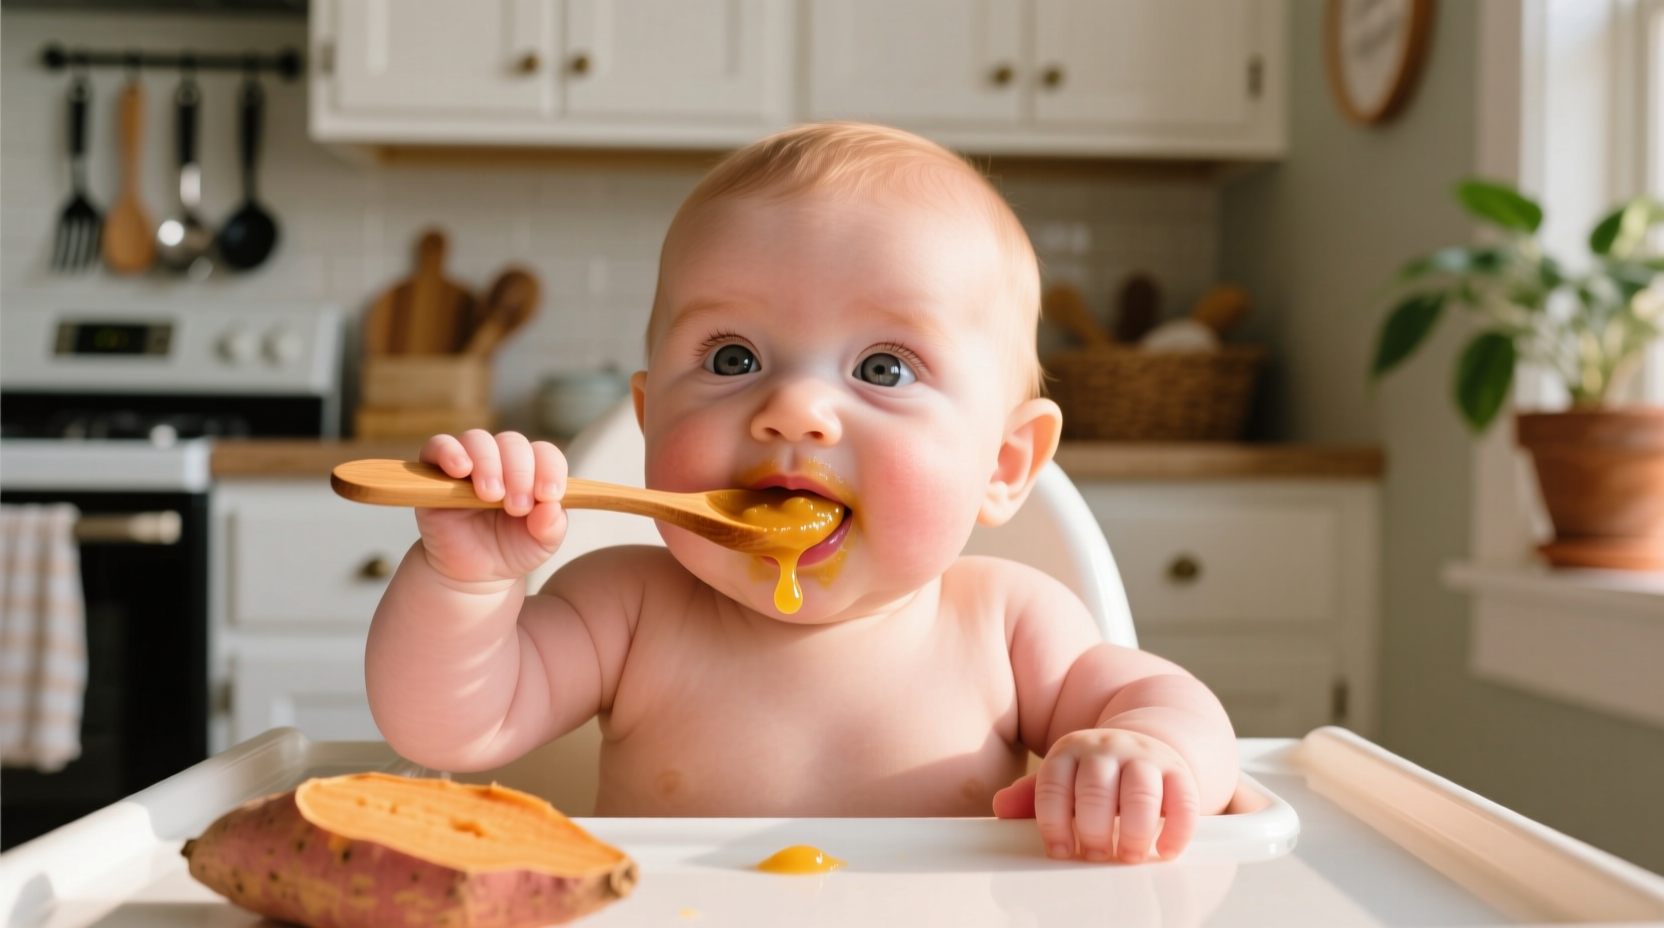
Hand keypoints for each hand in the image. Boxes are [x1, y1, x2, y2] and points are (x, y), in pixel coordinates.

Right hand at [415, 430, 567, 583]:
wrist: (472, 573)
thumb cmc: (510, 550)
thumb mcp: (540, 545)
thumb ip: (551, 527)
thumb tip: (551, 507)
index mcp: (532, 471)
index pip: (545, 454)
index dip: (550, 469)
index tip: (548, 495)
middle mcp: (501, 460)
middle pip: (512, 443)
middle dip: (519, 473)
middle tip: (517, 507)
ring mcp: (468, 463)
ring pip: (478, 440)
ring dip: (488, 464)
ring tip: (490, 496)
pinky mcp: (435, 472)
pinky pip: (439, 445)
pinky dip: (449, 452)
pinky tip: (460, 470)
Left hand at [992, 728, 1199, 863]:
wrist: (1144, 746)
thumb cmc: (1094, 777)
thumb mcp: (1063, 780)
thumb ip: (1033, 797)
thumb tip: (1001, 807)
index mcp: (1070, 751)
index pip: (1053, 784)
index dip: (1053, 822)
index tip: (1061, 850)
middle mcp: (1106, 750)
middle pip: (1096, 789)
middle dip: (1094, 829)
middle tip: (1097, 854)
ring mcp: (1145, 758)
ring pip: (1140, 792)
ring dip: (1134, 831)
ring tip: (1128, 855)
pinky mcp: (1178, 772)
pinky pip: (1183, 800)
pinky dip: (1176, 830)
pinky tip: (1164, 851)